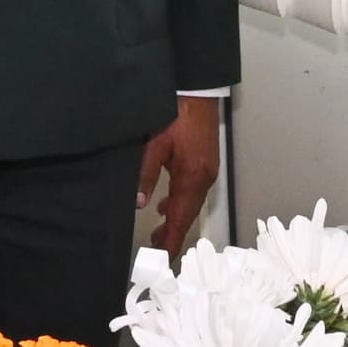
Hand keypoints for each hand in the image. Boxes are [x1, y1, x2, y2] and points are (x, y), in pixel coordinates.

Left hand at [136, 96, 221, 256]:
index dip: (172, 240)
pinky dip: (181, 202)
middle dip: (174, 233)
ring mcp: (208, 169)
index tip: (163, 258)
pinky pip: (193, 189)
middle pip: (189, 213)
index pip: (181, 218)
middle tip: (156, 248)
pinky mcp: (206, 160)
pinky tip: (167, 202)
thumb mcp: (155, 144)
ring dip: (176, 218)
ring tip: (160, 231)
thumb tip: (139, 203)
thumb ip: (145, 174)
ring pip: (191, 202)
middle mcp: (204, 177)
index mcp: (192, 177)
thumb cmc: (176, 112)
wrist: (198, 88)